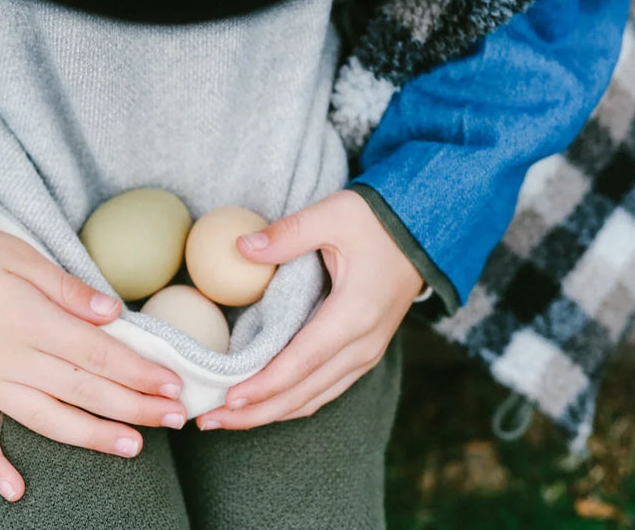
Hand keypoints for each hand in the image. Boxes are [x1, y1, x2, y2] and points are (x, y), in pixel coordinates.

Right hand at [0, 223, 185, 502]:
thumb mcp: (20, 255)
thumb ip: (67, 288)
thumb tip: (113, 313)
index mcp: (34, 323)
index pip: (100, 354)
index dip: (140, 372)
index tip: (173, 385)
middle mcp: (14, 361)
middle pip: (85, 390)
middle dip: (135, 406)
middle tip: (175, 419)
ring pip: (47, 419)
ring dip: (91, 436)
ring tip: (132, 449)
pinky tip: (15, 492)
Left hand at [197, 190, 422, 429]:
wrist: (424, 232)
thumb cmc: (377, 221)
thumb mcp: (332, 214)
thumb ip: (287, 233)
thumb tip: (241, 248)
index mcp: (354, 315)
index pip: (302, 362)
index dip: (264, 386)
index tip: (228, 400)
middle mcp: (363, 344)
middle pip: (304, 393)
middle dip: (256, 413)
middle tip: (209, 420)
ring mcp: (366, 353)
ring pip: (314, 399)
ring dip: (270, 414)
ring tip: (226, 419)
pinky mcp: (363, 353)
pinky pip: (324, 389)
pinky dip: (291, 403)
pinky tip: (262, 406)